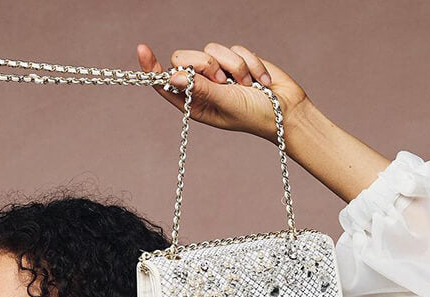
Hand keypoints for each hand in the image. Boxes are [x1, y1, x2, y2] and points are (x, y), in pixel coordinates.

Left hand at [136, 41, 310, 141]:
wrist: (286, 109)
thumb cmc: (254, 115)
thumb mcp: (225, 104)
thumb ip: (201, 88)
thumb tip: (173, 76)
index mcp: (193, 104)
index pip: (165, 83)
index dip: (152, 67)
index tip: (142, 49)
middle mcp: (202, 87)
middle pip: (185, 59)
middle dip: (203, 64)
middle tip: (221, 78)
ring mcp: (219, 73)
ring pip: (210, 50)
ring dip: (231, 65)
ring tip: (245, 83)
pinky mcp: (235, 60)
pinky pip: (232, 47)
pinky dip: (248, 61)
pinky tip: (259, 79)